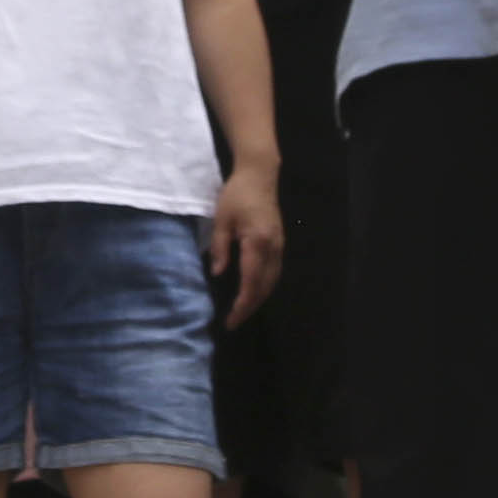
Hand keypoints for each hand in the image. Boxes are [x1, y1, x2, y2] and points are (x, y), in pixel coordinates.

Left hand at [206, 164, 284, 328]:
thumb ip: (220, 248)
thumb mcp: (221, 220)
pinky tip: (253, 292)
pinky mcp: (280, 243)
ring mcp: (280, 246)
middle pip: (265, 287)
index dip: (242, 304)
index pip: (250, 281)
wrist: (260, 175)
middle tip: (234, 322)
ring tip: (243, 311)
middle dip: (250, 307)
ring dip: (259, 299)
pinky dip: (265, 287)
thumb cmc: (236, 195)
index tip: (231, 319)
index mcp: (258, 242)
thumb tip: (217, 274)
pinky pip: (275, 272)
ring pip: (273, 281)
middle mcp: (273, 248)